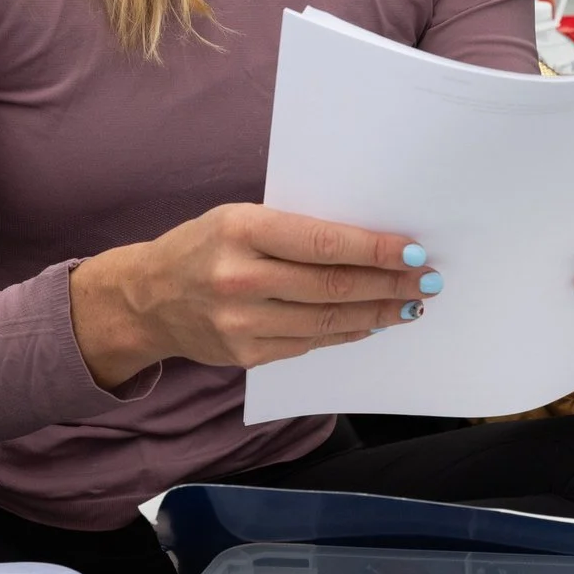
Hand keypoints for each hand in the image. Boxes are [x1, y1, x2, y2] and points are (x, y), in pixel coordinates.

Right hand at [70, 204, 438, 386]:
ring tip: (410, 304)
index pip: (325, 243)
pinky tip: (370, 323)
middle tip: (427, 281)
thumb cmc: (203, 246)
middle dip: (389, 284)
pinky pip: (310, 344)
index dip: (375, 250)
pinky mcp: (246, 355)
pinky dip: (346, 333)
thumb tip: (368, 241)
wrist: (146, 298)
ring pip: (327, 322)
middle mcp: (240, 277)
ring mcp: (241, 323)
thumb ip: (295, 229)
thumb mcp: (240, 218)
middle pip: (333, 286)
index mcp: (242, 230)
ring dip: (377, 313)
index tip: (414, 251)